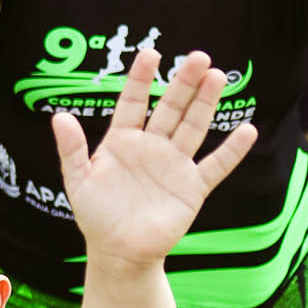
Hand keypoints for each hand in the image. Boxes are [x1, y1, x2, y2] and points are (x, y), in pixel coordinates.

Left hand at [52, 50, 256, 270]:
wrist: (118, 254)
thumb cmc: (95, 217)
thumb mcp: (78, 183)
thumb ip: (71, 150)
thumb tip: (59, 117)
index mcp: (123, 141)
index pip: (133, 102)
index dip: (140, 79)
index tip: (151, 54)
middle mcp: (152, 147)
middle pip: (171, 108)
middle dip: (184, 83)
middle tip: (199, 57)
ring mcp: (174, 165)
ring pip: (193, 127)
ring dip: (206, 103)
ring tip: (217, 77)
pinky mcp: (192, 188)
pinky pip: (215, 166)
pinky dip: (232, 151)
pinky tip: (247, 131)